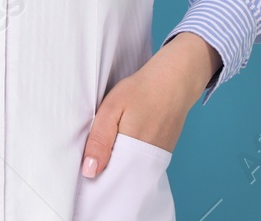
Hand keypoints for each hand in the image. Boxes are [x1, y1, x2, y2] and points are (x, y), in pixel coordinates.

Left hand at [80, 33, 218, 177]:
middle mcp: (149, 161)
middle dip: (106, 172)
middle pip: (122, 178)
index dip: (96, 175)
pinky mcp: (164, 152)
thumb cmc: (142, 90)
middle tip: (93, 156)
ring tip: (107, 147)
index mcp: (133, 153)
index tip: (84, 168)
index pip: (111, 179)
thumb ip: (99, 140)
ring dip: (118, 164)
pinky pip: (143, 163)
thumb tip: (89, 171)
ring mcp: (159, 158)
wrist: (175, 80)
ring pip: (132, 171)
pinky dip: (131, 157)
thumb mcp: (112, 108)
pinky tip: (123, 143)